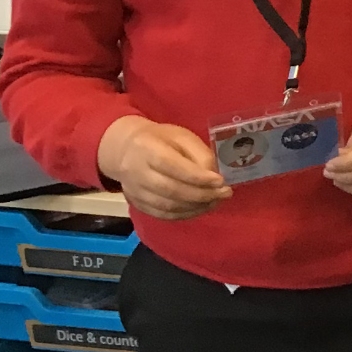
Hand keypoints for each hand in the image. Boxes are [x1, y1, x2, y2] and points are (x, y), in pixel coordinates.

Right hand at [96, 116, 228, 220]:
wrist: (126, 149)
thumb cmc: (160, 140)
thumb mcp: (182, 136)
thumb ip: (200, 154)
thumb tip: (214, 177)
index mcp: (147, 148)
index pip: (173, 166)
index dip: (198, 177)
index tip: (221, 181)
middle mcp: (136, 172)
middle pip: (171, 190)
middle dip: (202, 195)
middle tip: (225, 194)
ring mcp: (134, 190)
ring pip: (167, 206)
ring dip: (196, 207)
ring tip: (216, 201)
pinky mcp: (136, 203)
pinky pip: (162, 214)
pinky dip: (185, 214)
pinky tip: (201, 208)